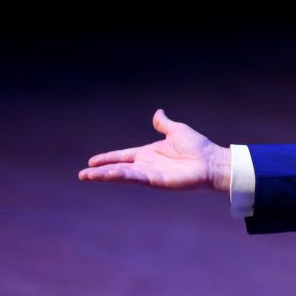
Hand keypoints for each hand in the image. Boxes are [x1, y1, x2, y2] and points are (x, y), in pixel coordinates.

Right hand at [78, 109, 230, 191]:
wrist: (212, 161)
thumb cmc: (198, 147)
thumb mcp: (176, 130)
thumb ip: (164, 124)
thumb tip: (158, 113)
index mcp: (148, 153)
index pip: (122, 156)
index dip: (107, 158)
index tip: (91, 162)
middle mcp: (147, 165)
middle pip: (118, 168)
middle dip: (100, 172)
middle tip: (82, 175)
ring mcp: (151, 175)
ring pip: (124, 175)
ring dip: (106, 175)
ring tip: (89, 176)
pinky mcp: (158, 181)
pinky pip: (137, 179)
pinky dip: (123, 176)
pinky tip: (110, 175)